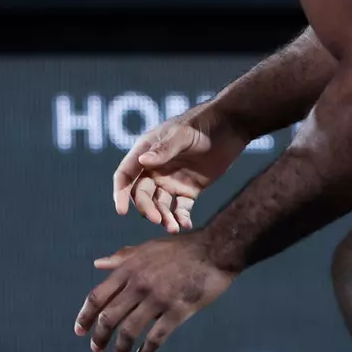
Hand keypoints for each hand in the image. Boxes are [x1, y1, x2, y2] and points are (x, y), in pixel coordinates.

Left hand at [76, 234, 234, 351]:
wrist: (214, 249)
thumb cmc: (180, 248)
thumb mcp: (146, 248)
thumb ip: (122, 258)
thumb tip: (98, 264)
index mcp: (128, 269)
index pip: (97, 296)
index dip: (85, 315)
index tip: (80, 329)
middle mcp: (138, 285)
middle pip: (109, 316)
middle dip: (99, 336)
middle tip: (96, 348)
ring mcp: (157, 298)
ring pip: (130, 329)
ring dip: (120, 347)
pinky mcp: (178, 310)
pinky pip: (157, 335)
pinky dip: (147, 348)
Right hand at [113, 102, 248, 231]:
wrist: (230, 126)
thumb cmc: (202, 124)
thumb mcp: (182, 135)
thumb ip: (164, 149)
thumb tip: (142, 161)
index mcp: (146, 152)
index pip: (126, 175)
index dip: (120, 193)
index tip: (121, 211)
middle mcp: (155, 168)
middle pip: (142, 194)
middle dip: (147, 209)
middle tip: (159, 220)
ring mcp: (171, 180)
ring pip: (160, 204)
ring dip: (164, 217)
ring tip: (174, 228)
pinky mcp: (190, 189)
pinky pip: (181, 207)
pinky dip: (181, 218)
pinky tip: (186, 225)